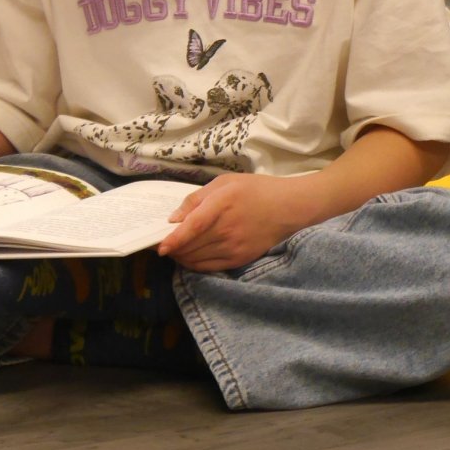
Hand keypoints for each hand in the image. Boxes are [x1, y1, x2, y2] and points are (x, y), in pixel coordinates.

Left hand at [158, 173, 325, 272]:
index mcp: (222, 204)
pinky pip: (210, 267)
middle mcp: (227, 229)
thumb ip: (197, 198)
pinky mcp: (240, 259)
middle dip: (174, 248)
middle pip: (191, 247)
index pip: (192, 227)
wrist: (289, 207)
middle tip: (166, 244)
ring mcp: (234, 247)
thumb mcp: (225, 182)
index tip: (160, 248)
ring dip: (183, 257)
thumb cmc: (256, 190)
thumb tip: (174, 218)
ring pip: (197, 259)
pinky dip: (195, 265)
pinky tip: (192, 258)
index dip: (174, 239)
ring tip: (177, 251)